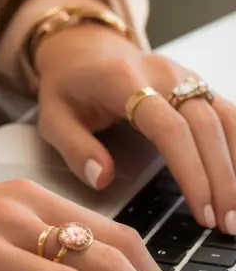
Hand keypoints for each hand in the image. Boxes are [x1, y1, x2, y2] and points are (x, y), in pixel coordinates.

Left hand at [36, 24, 235, 232]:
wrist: (82, 46)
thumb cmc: (67, 85)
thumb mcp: (52, 117)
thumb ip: (75, 149)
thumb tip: (103, 179)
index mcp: (125, 80)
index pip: (170, 128)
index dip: (191, 172)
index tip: (203, 211)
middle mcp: (164, 73)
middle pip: (206, 126)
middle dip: (222, 178)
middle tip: (228, 224)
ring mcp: (186, 76)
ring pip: (226, 118)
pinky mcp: (197, 83)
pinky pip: (229, 114)